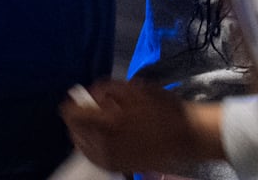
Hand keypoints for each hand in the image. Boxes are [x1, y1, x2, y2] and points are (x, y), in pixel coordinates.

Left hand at [60, 79, 222, 173]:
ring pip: (81, 145)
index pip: (73, 114)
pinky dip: (92, 144)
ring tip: (97, 121)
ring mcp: (109, 160)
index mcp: (109, 123)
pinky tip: (103, 136)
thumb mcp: (138, 89)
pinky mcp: (115, 168)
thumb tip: (91, 94)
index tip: (76, 98)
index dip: (72, 103)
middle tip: (90, 107)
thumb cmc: (165, 109)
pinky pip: (93, 156)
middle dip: (80, 117)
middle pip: (74, 130)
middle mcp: (104, 145)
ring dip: (84, 131)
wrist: (185, 137)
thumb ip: (109, 88)